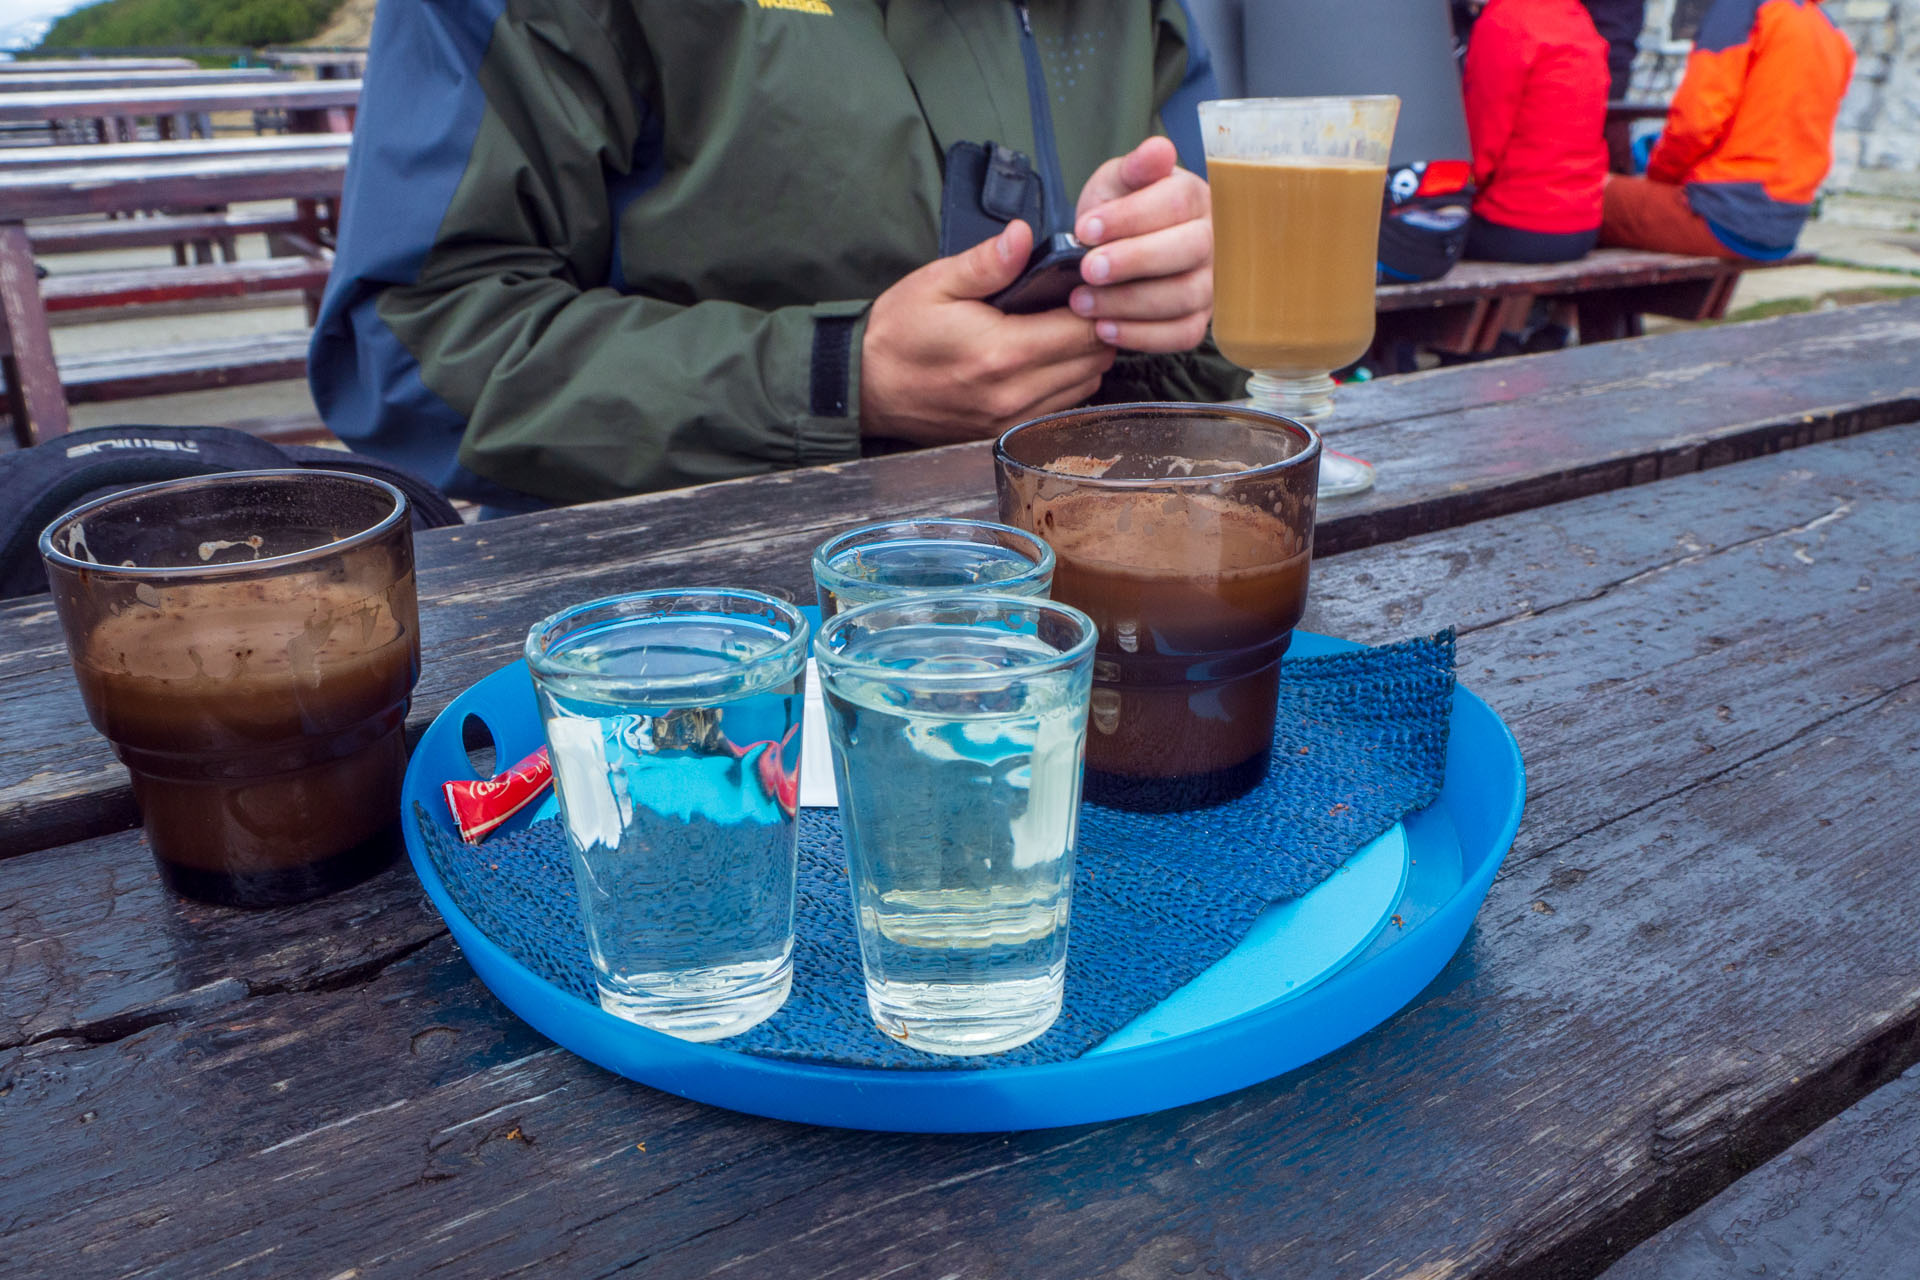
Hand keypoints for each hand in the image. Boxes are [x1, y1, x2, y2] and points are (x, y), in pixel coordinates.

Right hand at [860, 219, 1115, 445]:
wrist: (865, 387)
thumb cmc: (898, 333)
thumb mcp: (936, 283)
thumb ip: (987, 263)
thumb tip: (1023, 236)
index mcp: (1002, 352)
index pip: (1085, 330)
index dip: (1095, 304)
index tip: (1084, 286)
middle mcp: (1014, 393)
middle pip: (1094, 361)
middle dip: (1096, 327)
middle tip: (1079, 303)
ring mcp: (1011, 420)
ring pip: (1085, 386)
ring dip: (1084, 357)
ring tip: (1063, 329)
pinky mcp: (1004, 434)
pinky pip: (1061, 407)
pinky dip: (1066, 382)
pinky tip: (1046, 359)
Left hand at [1069, 136, 1213, 352]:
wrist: (1119, 248)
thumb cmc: (1121, 211)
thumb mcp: (1119, 182)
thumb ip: (1134, 167)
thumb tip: (1158, 149)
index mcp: (1195, 197)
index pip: (1176, 202)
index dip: (1130, 217)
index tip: (1086, 229)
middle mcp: (1214, 239)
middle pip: (1187, 250)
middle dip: (1132, 261)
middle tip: (1088, 269)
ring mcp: (1211, 282)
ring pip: (1184, 296)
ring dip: (1129, 303)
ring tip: (1083, 302)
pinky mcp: (1199, 319)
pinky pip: (1182, 335)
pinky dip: (1141, 336)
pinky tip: (1104, 328)